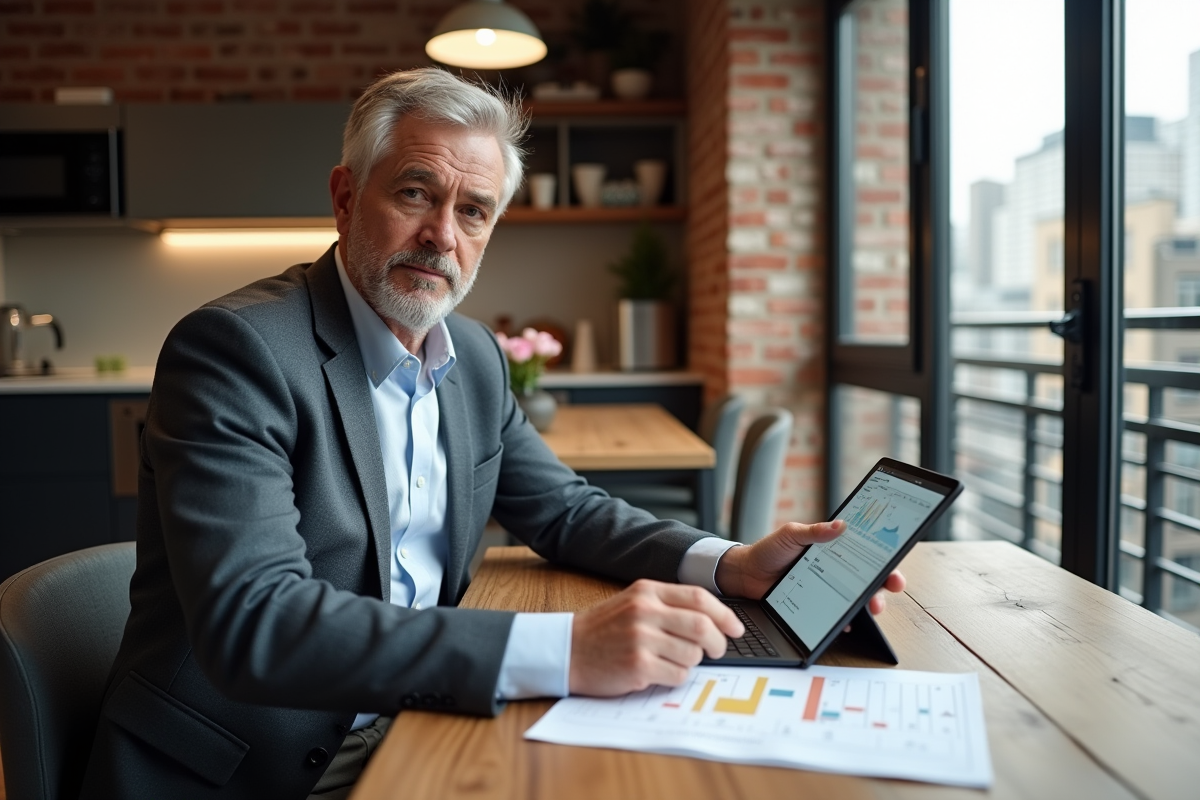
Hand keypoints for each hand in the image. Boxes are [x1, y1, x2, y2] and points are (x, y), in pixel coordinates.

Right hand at [569, 580, 744, 696]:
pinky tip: (658, 673)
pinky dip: (676, 677)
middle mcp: (645, 612)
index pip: (699, 598)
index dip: (724, 615)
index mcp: (647, 592)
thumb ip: (668, 605)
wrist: (566, 650)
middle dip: (718, 642)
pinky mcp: (638, 666)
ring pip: (693, 654)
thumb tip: (713, 619)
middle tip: (716, 650)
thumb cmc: (603, 629)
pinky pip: (678, 676)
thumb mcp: (633, 602)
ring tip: (672, 661)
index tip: (735, 628)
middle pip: (702, 626)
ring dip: (692, 662)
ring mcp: (641, 639)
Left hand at [714, 520, 906, 613]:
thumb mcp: (791, 534)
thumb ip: (814, 531)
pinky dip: (844, 621)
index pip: (866, 554)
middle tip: (890, 588)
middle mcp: (835, 570)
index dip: (885, 561)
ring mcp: (828, 590)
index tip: (894, 568)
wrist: (746, 573)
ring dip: (869, 605)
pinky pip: (836, 616)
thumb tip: (841, 525)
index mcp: (833, 550)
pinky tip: (846, 623)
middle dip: (884, 585)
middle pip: (868, 579)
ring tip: (872, 608)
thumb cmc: (770, 550)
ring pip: (856, 600)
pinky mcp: (817, 606)